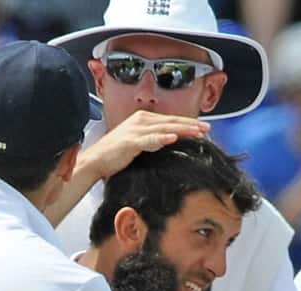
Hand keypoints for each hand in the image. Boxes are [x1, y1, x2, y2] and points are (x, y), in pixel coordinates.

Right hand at [83, 110, 209, 180]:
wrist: (94, 161)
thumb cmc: (112, 155)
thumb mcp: (136, 143)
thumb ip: (151, 139)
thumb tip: (168, 140)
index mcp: (142, 119)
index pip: (169, 120)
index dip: (187, 123)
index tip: (201, 128)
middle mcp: (140, 121)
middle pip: (171, 121)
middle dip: (191, 125)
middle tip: (207, 129)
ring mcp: (135, 130)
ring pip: (165, 128)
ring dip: (183, 130)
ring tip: (198, 132)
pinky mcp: (130, 142)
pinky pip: (150, 139)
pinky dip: (161, 138)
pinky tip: (173, 138)